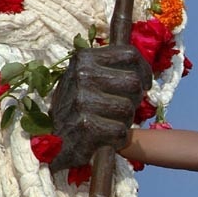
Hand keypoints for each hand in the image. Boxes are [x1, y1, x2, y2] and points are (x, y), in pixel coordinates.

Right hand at [49, 45, 151, 170]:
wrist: (52, 142)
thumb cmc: (78, 107)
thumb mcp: (87, 77)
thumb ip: (111, 67)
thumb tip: (143, 68)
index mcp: (84, 58)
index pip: (129, 54)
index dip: (144, 70)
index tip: (145, 83)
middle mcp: (82, 75)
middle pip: (133, 82)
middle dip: (135, 98)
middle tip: (125, 106)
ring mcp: (82, 100)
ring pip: (128, 108)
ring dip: (125, 119)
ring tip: (110, 122)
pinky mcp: (85, 125)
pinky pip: (121, 130)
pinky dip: (117, 138)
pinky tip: (105, 137)